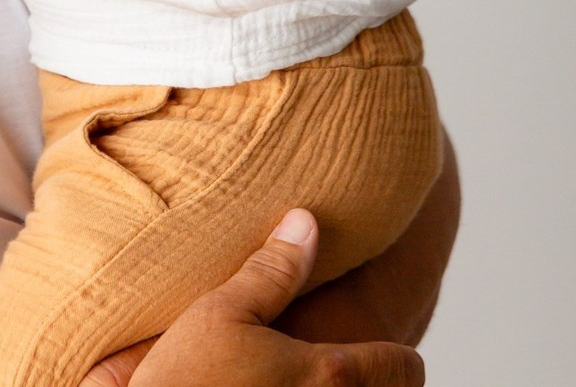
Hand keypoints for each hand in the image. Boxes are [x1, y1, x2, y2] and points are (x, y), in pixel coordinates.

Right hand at [81, 210, 424, 386]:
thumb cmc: (187, 380)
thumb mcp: (222, 311)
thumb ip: (273, 270)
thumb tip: (305, 222)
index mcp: (332, 373)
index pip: (405, 367)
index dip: (398, 353)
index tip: (382, 344)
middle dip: (379, 379)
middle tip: (353, 360)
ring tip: (312, 380)